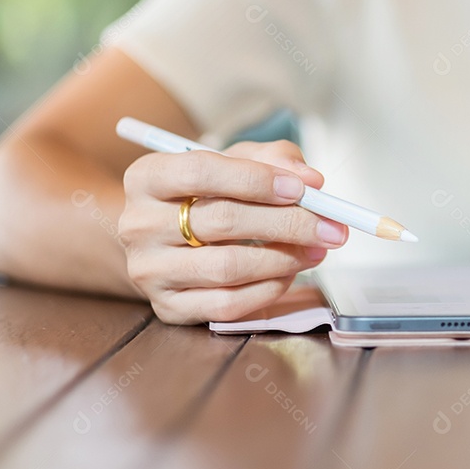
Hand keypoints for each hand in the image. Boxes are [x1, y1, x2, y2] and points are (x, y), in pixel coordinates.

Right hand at [118, 139, 347, 323]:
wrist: (163, 242)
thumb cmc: (206, 194)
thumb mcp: (234, 162)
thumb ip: (273, 160)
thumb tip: (312, 180)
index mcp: (147, 176)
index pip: (201, 170)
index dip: (257, 179)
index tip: (304, 189)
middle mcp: (138, 224)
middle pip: (220, 221)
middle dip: (287, 223)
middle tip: (331, 226)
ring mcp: (149, 271)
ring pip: (227, 267)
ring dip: (284, 259)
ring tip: (316, 250)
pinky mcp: (167, 308)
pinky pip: (227, 305)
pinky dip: (268, 290)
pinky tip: (289, 274)